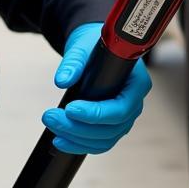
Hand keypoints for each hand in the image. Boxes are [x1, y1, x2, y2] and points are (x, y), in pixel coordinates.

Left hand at [42, 22, 151, 154]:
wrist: (92, 47)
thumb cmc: (93, 44)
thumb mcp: (83, 47)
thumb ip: (73, 62)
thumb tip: (62, 80)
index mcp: (137, 83)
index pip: (121, 108)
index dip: (96, 114)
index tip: (71, 108)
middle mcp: (134, 102)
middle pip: (111, 128)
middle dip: (79, 127)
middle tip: (51, 117)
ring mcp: (124, 116)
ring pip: (104, 139)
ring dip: (76, 138)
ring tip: (53, 125)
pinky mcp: (112, 124)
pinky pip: (100, 142)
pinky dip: (80, 143)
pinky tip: (60, 139)